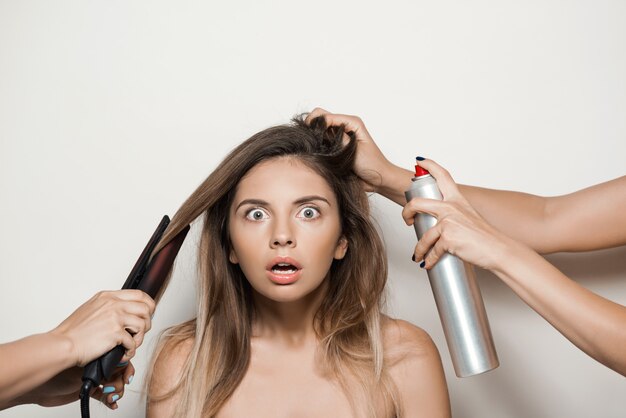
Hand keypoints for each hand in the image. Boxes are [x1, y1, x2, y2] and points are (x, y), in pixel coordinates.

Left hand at [15, 362, 134, 409]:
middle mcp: (97, 363)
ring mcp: (94, 377)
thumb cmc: (56, 370)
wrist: (39, 386)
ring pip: (114, 384)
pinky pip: (105, 394)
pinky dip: (110, 399)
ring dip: (116, 392)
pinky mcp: (89, 389)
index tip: (125, 376)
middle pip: (120, 371)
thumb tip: (119, 355)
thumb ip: (103, 358)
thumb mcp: (84, 362)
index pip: (121, 357)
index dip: (126, 367)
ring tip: (111, 397)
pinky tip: (110, 402)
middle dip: (121, 381)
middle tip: (116, 387)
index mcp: (98, 352)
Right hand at [50, 290, 154, 366]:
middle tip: (140, 333)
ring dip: (140, 338)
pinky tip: (123, 354)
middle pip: (146, 309)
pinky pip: (133, 342)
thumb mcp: (91, 308)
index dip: (148, 305)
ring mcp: (115, 317)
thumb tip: (124, 311)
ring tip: (130, 345)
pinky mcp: (115, 333)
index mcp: (108, 296)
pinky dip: (131, 351)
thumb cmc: (73, 332)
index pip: (139, 294)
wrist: (63, 345)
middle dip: (147, 322)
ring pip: (143, 325)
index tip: (148, 314)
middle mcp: (113, 304)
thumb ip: (108, 306)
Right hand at [306, 107, 392, 192]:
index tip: (313, 136)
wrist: (378, 179)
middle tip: (311, 140)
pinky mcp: (336, 145)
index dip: (316, 123)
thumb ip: (338, 138)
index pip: (326, 115)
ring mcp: (339, 135)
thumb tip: (321, 128)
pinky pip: (321, 140)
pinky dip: (317, 143)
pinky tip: (319, 152)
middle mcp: (345, 126)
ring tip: (316, 148)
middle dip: (312, 126)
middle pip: (320, 117)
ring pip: (319, 128)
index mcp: (352, 122)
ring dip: (315, 135)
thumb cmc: (372, 164)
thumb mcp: (353, 148)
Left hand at [402, 159, 512, 270]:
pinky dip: (428, 260)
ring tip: (418, 255)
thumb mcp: (469, 219)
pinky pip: (432, 251)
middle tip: (407, 220)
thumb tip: (438, 228)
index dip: (430, 165)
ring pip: (423, 236)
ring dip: (418, 249)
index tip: (420, 161)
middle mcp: (451, 207)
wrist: (498, 250)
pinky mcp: (447, 237)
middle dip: (406, 212)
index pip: (443, 176)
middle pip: (417, 203)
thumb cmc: (486, 238)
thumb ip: (453, 218)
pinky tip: (427, 263)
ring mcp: (448, 222)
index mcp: (457, 200)